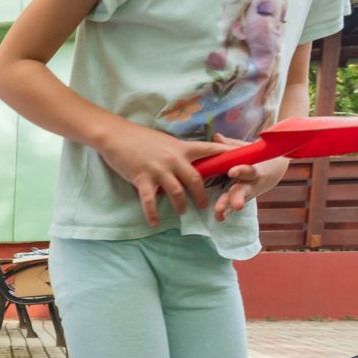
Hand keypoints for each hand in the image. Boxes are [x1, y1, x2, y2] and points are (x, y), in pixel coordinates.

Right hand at [94, 121, 219, 226]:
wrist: (116, 136)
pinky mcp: (142, 178)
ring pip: (176, 192)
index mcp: (181, 148)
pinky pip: (150, 200)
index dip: (227, 154)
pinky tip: (154, 222)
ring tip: (182, 212)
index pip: (210, 149)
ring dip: (181, 205)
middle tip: (204, 205)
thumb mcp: (165, 141)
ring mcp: (158, 170)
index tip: (241, 158)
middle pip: (196, 180)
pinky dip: (152, 213)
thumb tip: (187, 162)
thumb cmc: (140, 138)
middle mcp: (173, 159)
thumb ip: (178, 152)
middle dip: (201, 195)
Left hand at [211, 135, 290, 220]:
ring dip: (228, 208)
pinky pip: (233, 206)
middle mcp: (252, 183)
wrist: (275, 168)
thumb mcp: (248, 149)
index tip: (232, 171)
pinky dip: (226, 211)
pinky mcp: (243, 198)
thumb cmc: (257, 156)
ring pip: (238, 201)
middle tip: (235, 206)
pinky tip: (218, 218)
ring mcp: (248, 193)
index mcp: (255, 169)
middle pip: (244, 191)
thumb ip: (231, 145)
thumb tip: (216, 136)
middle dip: (237, 198)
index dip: (241, 170)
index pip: (248, 170)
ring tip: (220, 216)